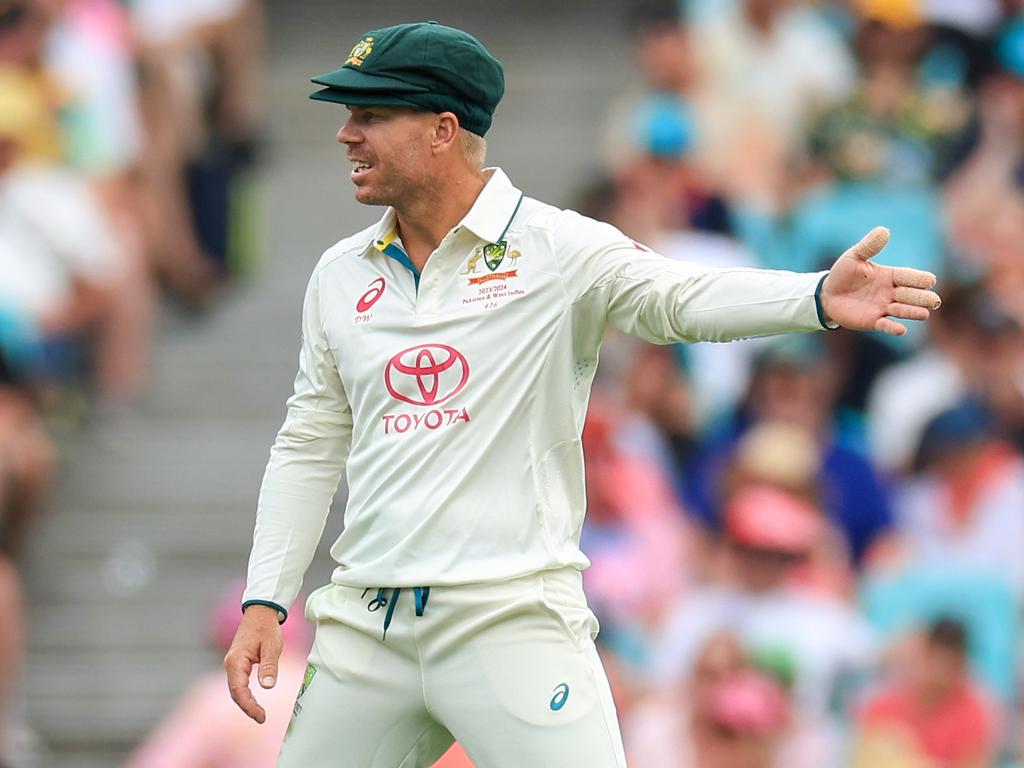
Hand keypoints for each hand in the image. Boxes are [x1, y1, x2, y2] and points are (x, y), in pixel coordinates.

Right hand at [223, 604, 282, 723]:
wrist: (260, 612)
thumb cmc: (266, 627)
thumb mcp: (271, 646)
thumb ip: (268, 666)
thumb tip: (267, 687)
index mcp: (236, 661)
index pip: (238, 690)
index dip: (248, 705)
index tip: (260, 715)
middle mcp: (230, 664)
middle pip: (235, 692)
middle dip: (247, 707)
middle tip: (262, 718)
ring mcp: (232, 664)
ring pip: (236, 689)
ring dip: (246, 702)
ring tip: (259, 714)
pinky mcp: (237, 664)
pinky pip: (238, 683)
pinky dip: (245, 694)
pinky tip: (254, 701)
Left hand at [819, 227, 940, 335]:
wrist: (826, 294)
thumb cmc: (843, 274)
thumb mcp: (854, 257)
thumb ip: (869, 246)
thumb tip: (884, 230)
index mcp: (889, 276)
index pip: (908, 276)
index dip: (919, 279)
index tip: (931, 281)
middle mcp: (890, 293)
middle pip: (910, 295)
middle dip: (922, 298)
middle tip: (935, 301)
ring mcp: (882, 307)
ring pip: (902, 310)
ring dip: (912, 312)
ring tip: (924, 314)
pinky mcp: (872, 321)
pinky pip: (885, 325)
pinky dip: (893, 327)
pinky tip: (901, 330)